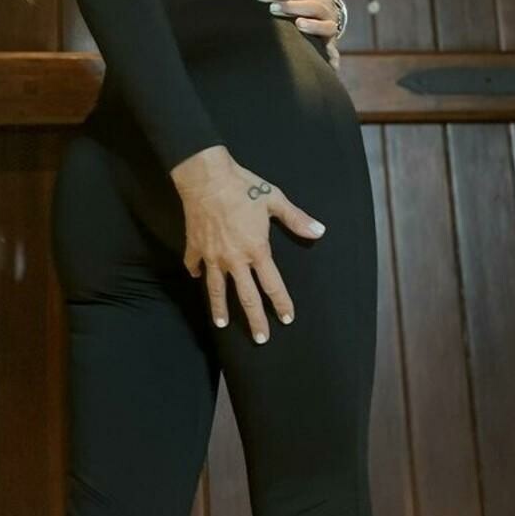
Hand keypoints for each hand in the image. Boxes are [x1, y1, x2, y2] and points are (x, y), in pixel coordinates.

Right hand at [169, 145, 326, 343]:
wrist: (206, 177)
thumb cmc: (242, 186)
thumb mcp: (274, 200)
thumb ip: (296, 219)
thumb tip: (319, 231)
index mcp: (256, 250)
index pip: (272, 284)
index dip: (281, 303)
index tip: (286, 319)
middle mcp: (234, 259)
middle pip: (246, 296)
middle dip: (254, 319)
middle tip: (260, 339)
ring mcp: (212, 256)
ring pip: (216, 289)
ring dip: (220, 308)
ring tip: (221, 324)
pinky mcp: (195, 247)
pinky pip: (195, 265)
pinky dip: (196, 273)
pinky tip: (197, 278)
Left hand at [255, 0, 341, 69]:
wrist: (330, 13)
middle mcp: (325, 9)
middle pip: (311, 6)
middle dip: (291, 6)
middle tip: (272, 8)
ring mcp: (329, 26)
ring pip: (325, 26)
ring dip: (312, 25)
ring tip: (298, 24)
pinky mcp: (330, 43)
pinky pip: (333, 50)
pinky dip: (332, 56)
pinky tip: (330, 65)